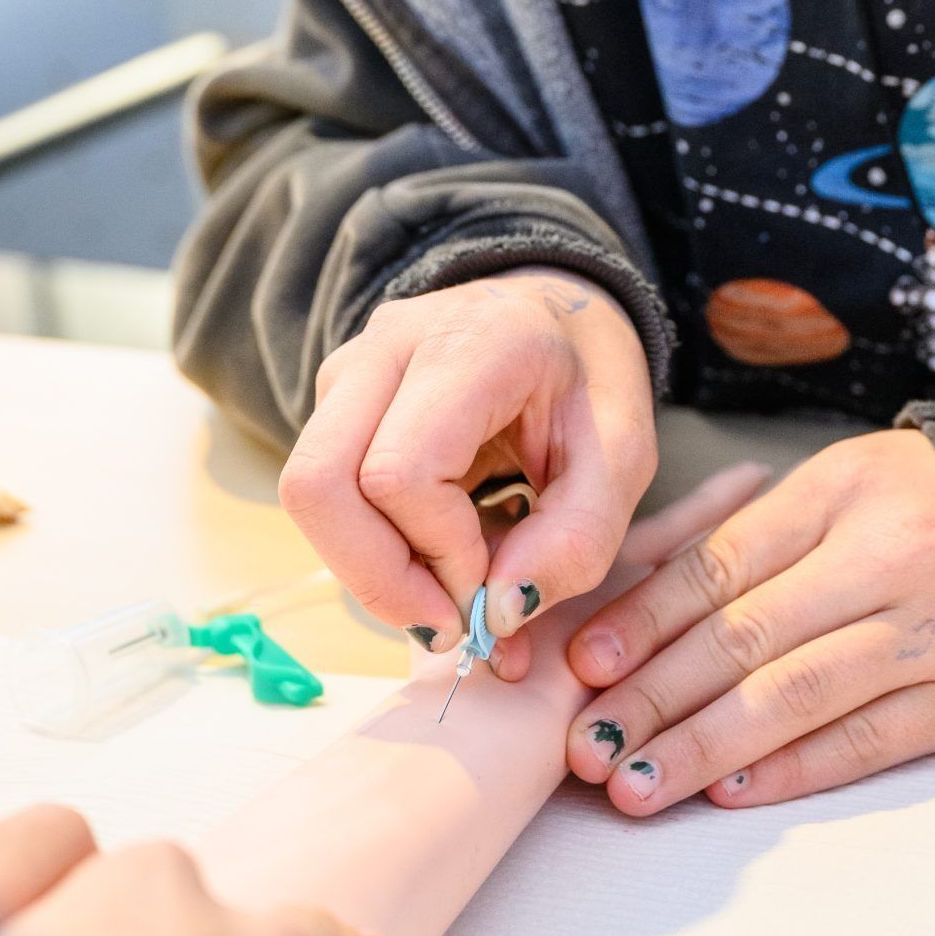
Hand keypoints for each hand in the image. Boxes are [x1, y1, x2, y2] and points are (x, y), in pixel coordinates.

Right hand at [279, 269, 656, 666]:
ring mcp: (351, 365)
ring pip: (309, 492)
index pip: (401, 472)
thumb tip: (495, 617)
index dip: (439, 553)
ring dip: (368, 567)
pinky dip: (367, 544)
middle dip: (377, 577)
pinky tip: (429, 551)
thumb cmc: (591, 381)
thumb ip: (577, 539)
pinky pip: (322, 490)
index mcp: (473, 343)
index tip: (496, 589)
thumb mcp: (625, 458)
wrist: (559, 314)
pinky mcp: (334, 396)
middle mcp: (390, 343)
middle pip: (319, 483)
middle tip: (448, 621)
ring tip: (444, 590)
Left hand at [564, 431, 934, 811]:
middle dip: (656, 697)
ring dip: (707, 748)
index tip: (584, 665)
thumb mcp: (846, 479)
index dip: (646, 620)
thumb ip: (760, 537)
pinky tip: (733, 791)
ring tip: (638, 783)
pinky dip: (796, 770)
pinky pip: (870, 740)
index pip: (723, 564)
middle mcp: (886, 558)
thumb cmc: (934, 502)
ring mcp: (933, 631)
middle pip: (747, 636)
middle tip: (588, 744)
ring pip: (797, 696)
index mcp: (842, 492)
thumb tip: (645, 608)